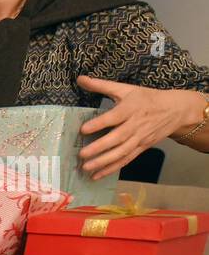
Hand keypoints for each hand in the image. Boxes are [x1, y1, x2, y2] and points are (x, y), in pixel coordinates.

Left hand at [77, 76, 205, 178]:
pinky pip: (126, 160)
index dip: (99, 123)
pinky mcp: (141, 148)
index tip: (83, 129)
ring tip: (86, 168)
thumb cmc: (145, 98)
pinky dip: (112, 168)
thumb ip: (101, 85)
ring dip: (104, 162)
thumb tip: (80, 78)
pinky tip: (97, 176)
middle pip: (117, 138)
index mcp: (130, 108)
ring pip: (121, 152)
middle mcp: (135, 125)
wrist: (174, 109)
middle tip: (82, 154)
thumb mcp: (125, 89)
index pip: (113, 117)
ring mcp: (139, 138)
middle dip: (99, 147)